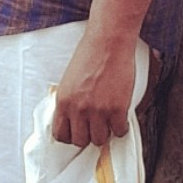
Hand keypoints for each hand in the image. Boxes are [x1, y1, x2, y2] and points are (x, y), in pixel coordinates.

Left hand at [52, 27, 136, 147]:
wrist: (109, 41)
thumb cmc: (90, 54)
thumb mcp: (70, 79)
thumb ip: (70, 100)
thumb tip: (74, 119)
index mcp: (63, 100)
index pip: (60, 134)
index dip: (70, 135)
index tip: (77, 131)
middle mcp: (78, 109)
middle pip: (80, 141)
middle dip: (88, 134)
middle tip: (95, 125)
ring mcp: (98, 111)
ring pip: (100, 140)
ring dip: (105, 131)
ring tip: (108, 120)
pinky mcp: (117, 109)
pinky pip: (119, 132)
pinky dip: (121, 127)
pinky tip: (120, 116)